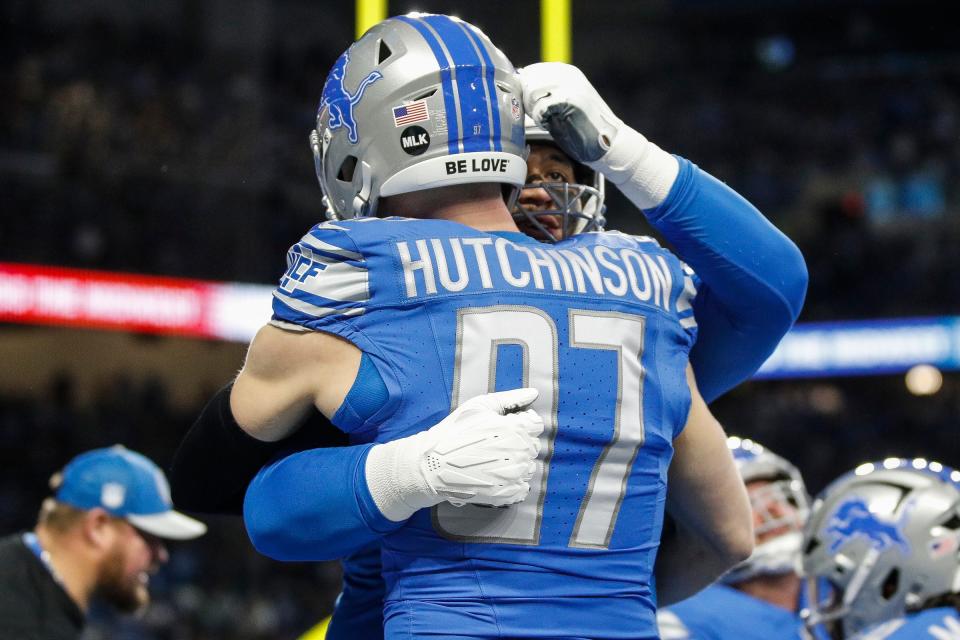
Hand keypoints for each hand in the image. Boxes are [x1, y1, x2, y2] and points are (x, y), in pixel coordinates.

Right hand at [419, 388, 542, 506]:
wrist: (433, 465)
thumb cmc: (455, 431)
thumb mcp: (479, 406)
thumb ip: (511, 398)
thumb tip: (533, 393)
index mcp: (516, 428)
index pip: (536, 425)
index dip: (521, 423)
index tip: (505, 426)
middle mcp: (520, 453)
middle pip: (533, 446)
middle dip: (519, 443)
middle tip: (495, 444)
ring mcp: (515, 476)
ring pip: (529, 467)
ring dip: (517, 463)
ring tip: (493, 461)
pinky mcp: (508, 494)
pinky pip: (523, 487)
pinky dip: (513, 483)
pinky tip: (495, 477)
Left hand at [520, 62, 623, 162]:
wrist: (608, 142)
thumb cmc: (582, 126)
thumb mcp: (564, 102)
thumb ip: (545, 93)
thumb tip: (519, 89)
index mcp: (566, 72)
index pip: (530, 72)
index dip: (525, 91)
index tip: (532, 107)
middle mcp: (568, 75)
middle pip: (529, 80)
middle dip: (527, 100)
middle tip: (539, 116)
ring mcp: (569, 86)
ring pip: (532, 91)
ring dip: (533, 109)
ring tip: (545, 120)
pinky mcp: (569, 100)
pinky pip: (540, 107)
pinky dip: (540, 119)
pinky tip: (550, 125)